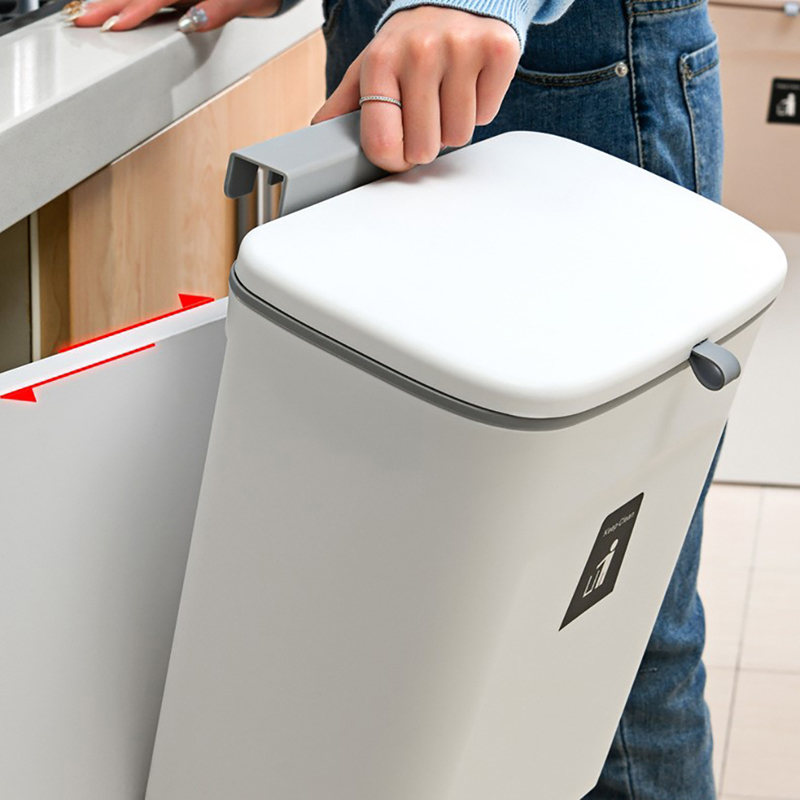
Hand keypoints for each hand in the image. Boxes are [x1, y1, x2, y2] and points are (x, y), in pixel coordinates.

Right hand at [69, 0, 279, 32]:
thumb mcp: (246, 2)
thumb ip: (218, 11)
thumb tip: (190, 23)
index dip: (131, 11)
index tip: (111, 24)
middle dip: (108, 4)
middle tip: (80, 17)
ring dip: (110, 0)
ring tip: (86, 10)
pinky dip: (128, 1)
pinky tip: (109, 4)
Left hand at [312, 6, 519, 172]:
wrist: (454, 0)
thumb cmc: (409, 44)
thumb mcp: (369, 69)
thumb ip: (343, 106)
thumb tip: (316, 137)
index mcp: (380, 61)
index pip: (382, 144)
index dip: (393, 160)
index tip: (399, 150)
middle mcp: (419, 50)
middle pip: (424, 148)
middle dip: (426, 141)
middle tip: (426, 112)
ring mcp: (460, 47)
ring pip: (458, 136)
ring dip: (453, 125)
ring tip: (447, 94)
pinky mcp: (497, 49)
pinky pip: (486, 115)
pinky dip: (480, 107)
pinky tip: (469, 82)